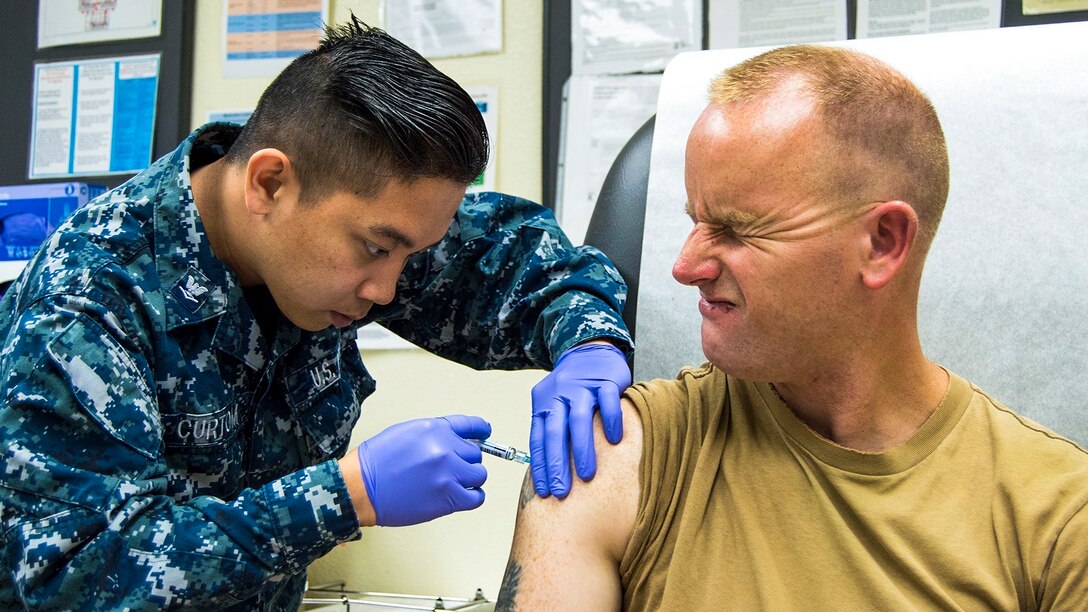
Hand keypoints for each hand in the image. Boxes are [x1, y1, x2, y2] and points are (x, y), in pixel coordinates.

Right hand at [356, 415, 490, 526]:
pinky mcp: (448, 498)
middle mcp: (444, 448)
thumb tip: (452, 441)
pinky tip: (460, 496)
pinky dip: (472, 497)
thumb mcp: (404, 433)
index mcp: (434, 429)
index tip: (485, 432)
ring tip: (453, 484)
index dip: (480, 429)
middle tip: (450, 469)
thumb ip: (432, 435)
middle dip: (464, 461)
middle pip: (475, 454)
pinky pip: (476, 497)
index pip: (469, 425)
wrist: (360, 488)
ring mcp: (448, 473)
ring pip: (479, 475)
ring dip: (469, 479)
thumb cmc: (374, 463)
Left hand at [530, 342, 630, 497]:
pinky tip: (614, 440)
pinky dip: (610, 421)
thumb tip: (548, 470)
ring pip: (579, 419)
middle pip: (555, 433)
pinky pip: (607, 401)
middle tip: (561, 492)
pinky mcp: (605, 380)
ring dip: (583, 449)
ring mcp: (582, 386)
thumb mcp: (552, 404)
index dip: (541, 466)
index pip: (538, 439)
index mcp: (544, 404)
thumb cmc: (571, 388)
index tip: (544, 492)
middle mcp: (559, 395)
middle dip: (557, 465)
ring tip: (587, 476)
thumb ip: (551, 430)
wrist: (588, 350)